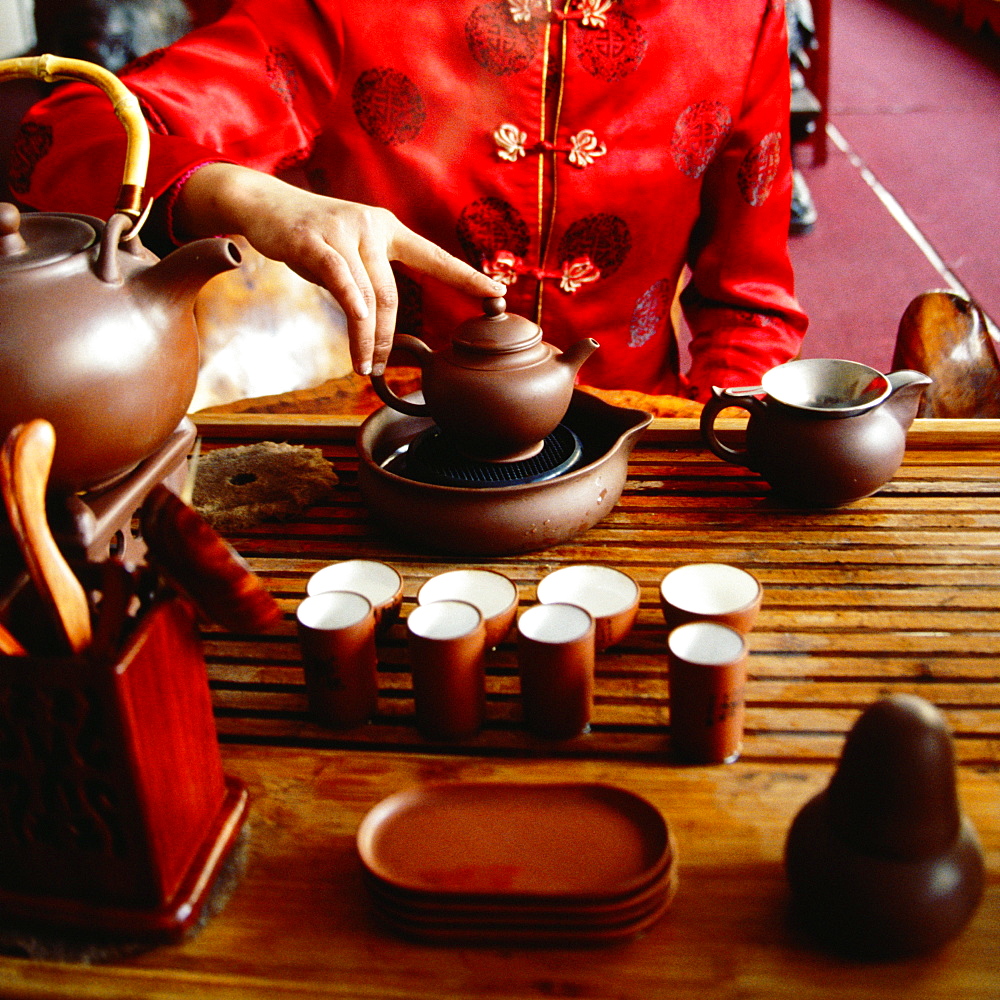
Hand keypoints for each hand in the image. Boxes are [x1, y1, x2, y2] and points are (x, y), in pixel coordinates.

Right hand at [175, 163, 505, 375]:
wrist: (260, 203)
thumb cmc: (307, 234)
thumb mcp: (347, 249)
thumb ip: (368, 275)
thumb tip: (376, 318)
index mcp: (388, 228)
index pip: (433, 257)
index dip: (466, 277)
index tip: (498, 292)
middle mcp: (373, 226)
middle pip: (392, 295)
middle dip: (390, 338)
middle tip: (382, 367)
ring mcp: (345, 232)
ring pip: (368, 299)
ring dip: (368, 341)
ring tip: (365, 366)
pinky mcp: (317, 243)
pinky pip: (345, 290)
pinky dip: (354, 322)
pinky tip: (357, 345)